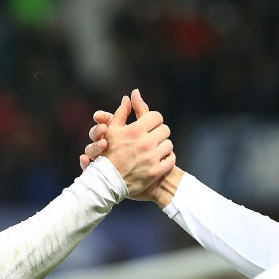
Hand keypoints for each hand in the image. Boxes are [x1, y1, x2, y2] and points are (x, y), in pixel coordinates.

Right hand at [81, 90, 183, 204]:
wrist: (108, 182)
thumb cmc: (108, 153)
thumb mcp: (112, 130)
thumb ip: (122, 112)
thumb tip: (131, 96)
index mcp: (135, 131)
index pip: (156, 116)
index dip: (154, 120)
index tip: (150, 125)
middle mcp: (145, 143)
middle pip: (165, 129)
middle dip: (159, 132)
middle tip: (152, 137)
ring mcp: (151, 158)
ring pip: (169, 144)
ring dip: (163, 146)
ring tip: (155, 149)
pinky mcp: (156, 171)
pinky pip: (171, 159)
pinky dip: (167, 158)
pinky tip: (158, 159)